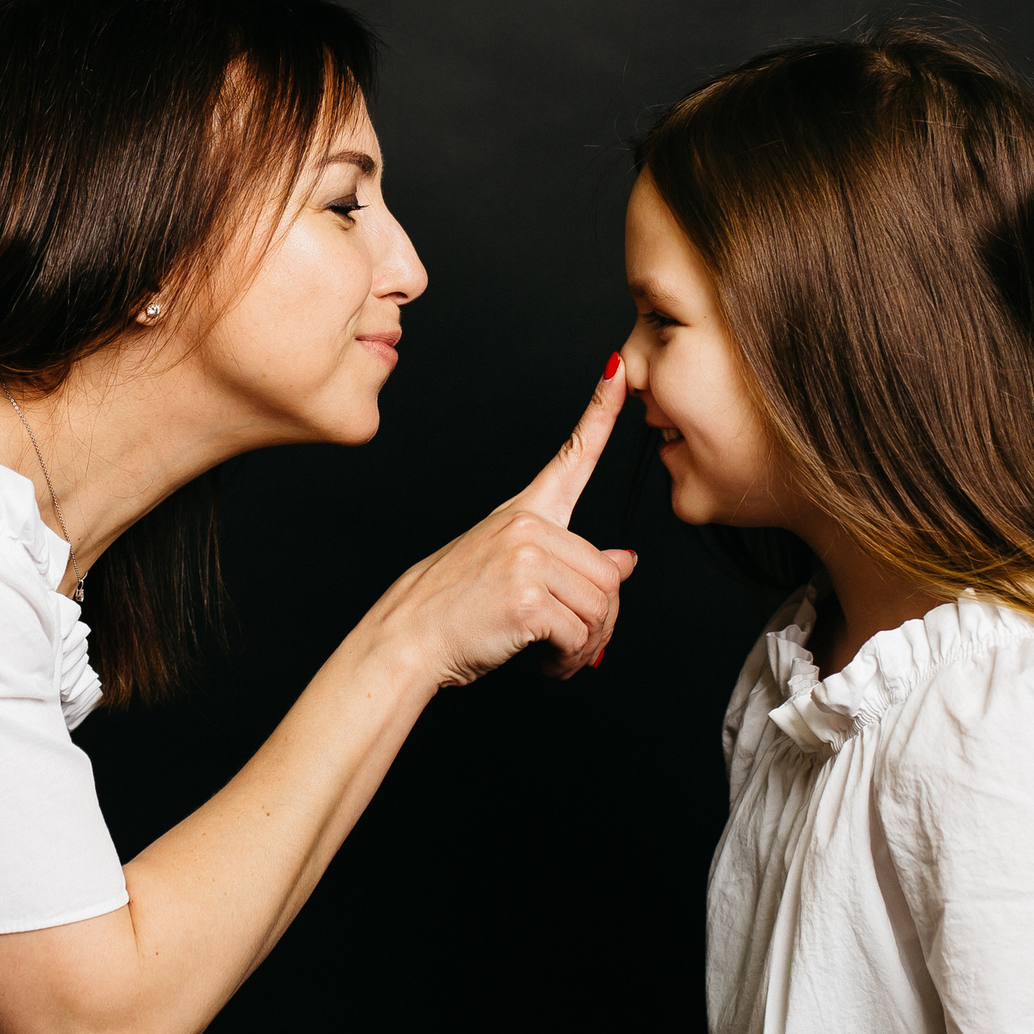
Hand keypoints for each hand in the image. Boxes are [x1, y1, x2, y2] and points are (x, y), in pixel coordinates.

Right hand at [353, 355, 638, 686]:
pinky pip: (580, 635)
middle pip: (610, 575)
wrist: (408, 637)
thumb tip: (625, 561)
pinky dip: (570, 661)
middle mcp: (528, 525)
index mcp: (525, 512)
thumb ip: (569, 563)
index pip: (571, 454)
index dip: (600, 412)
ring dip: (587, 646)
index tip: (619, 369)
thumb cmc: (455, 608)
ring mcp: (527, 558)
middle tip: (574, 645)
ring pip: (601, 608)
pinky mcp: (528, 598)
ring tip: (556, 655)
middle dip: (601, 622)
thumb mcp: (513, 572)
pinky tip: (546, 664)